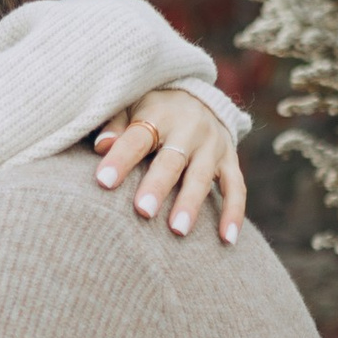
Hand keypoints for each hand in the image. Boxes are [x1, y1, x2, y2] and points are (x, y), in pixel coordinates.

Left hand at [93, 85, 244, 240]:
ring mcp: (213, 146)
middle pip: (172, 160)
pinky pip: (236, 188)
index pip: (137, 138)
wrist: (198, 97)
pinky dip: (233, 213)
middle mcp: (190, 129)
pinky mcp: (230, 161)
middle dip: (158, 186)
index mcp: (159, 115)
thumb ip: (116, 126)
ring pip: (202, 177)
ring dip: (191, 204)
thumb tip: (101, 146)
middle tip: (143, 211)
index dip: (120, 159)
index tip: (103, 181)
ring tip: (178, 231)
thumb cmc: (152, 111)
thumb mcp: (130, 107)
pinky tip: (227, 239)